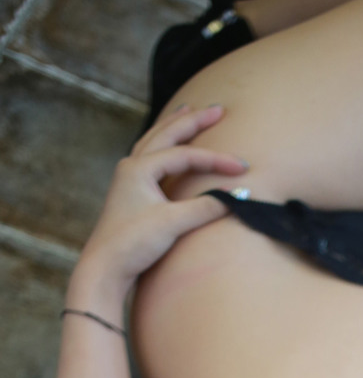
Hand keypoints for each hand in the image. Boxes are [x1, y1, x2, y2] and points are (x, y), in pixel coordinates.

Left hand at [73, 106, 247, 300]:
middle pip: (166, 134)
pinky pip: (151, 158)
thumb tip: (236, 198)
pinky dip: (164, 146)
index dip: (216, 160)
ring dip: (174, 125)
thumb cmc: (133, 244)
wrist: (105, 269)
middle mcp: (132, 166)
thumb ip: (205, 207)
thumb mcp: (172, 224)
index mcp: (139, 167)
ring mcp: (129, 179)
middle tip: (217, 108)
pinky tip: (169, 146)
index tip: (242, 167)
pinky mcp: (132, 194)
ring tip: (188, 110)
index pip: (185, 155)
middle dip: (193, 120)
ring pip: (155, 141)